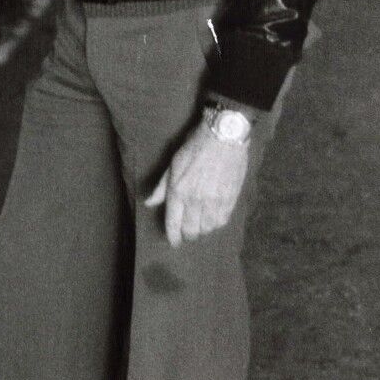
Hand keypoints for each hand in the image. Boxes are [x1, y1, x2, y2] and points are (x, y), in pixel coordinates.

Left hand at [144, 120, 249, 246]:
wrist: (224, 136)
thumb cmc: (195, 147)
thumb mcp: (173, 164)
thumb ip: (162, 187)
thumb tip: (149, 203)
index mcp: (179, 190)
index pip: (173, 222)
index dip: (173, 236)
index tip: (174, 243)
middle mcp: (196, 200)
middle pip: (191, 230)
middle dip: (187, 235)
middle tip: (186, 234)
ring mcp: (215, 201)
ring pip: (207, 228)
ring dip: (202, 231)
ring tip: (199, 227)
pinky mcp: (230, 199)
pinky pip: (222, 221)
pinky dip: (215, 224)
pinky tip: (212, 220)